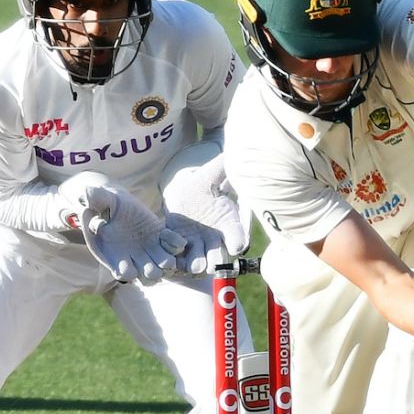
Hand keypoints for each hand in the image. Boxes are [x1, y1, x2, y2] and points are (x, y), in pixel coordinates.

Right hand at [60, 174, 184, 282]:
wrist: (117, 202)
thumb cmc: (104, 203)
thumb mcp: (100, 201)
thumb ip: (95, 201)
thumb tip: (87, 194)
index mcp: (115, 255)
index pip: (123, 274)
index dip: (128, 272)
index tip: (130, 264)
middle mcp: (133, 258)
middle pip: (147, 277)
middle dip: (152, 272)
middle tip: (157, 264)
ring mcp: (148, 250)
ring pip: (162, 268)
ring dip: (167, 264)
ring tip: (169, 258)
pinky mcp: (160, 239)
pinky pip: (172, 247)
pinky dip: (176, 244)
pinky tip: (174, 237)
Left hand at [161, 146, 249, 274]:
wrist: (183, 193)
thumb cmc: (203, 184)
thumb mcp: (213, 173)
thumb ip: (226, 165)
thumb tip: (241, 146)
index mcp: (229, 225)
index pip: (238, 237)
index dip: (238, 241)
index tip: (236, 246)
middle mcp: (216, 240)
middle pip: (219, 257)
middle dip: (214, 261)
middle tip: (209, 264)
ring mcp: (198, 246)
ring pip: (199, 263)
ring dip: (195, 265)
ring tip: (190, 266)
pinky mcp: (179, 247)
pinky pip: (178, 258)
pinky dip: (175, 260)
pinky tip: (172, 257)